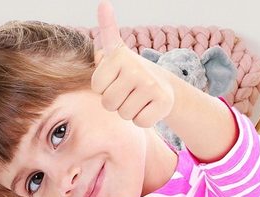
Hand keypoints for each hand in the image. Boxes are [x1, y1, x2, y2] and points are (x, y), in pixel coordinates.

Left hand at [91, 0, 174, 127]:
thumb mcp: (115, 53)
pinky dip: (142, 119)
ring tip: (137, 98)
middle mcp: (136, 68)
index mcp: (119, 56)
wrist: (163, 85)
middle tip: (127, 91)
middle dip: (115, 102)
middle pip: (108, 103)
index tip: (114, 78)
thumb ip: (105, 34)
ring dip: (128, 111)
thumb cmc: (130, 72)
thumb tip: (104, 4)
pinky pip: (139, 121)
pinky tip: (148, 106)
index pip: (96, 86)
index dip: (103, 88)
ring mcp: (151, 85)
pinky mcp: (163, 102)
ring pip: (123, 113)